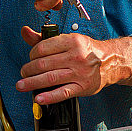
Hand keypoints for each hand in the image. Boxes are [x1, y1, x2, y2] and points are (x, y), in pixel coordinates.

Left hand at [16, 25, 131, 104]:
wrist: (109, 61)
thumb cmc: (85, 50)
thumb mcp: (68, 39)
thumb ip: (44, 38)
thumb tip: (25, 32)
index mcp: (72, 41)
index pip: (43, 48)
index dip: (31, 54)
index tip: (30, 58)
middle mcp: (76, 56)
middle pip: (44, 64)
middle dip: (28, 70)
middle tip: (23, 73)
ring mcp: (79, 73)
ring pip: (50, 78)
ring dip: (32, 83)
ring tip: (22, 85)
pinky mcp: (82, 87)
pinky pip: (62, 93)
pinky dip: (49, 97)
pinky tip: (39, 98)